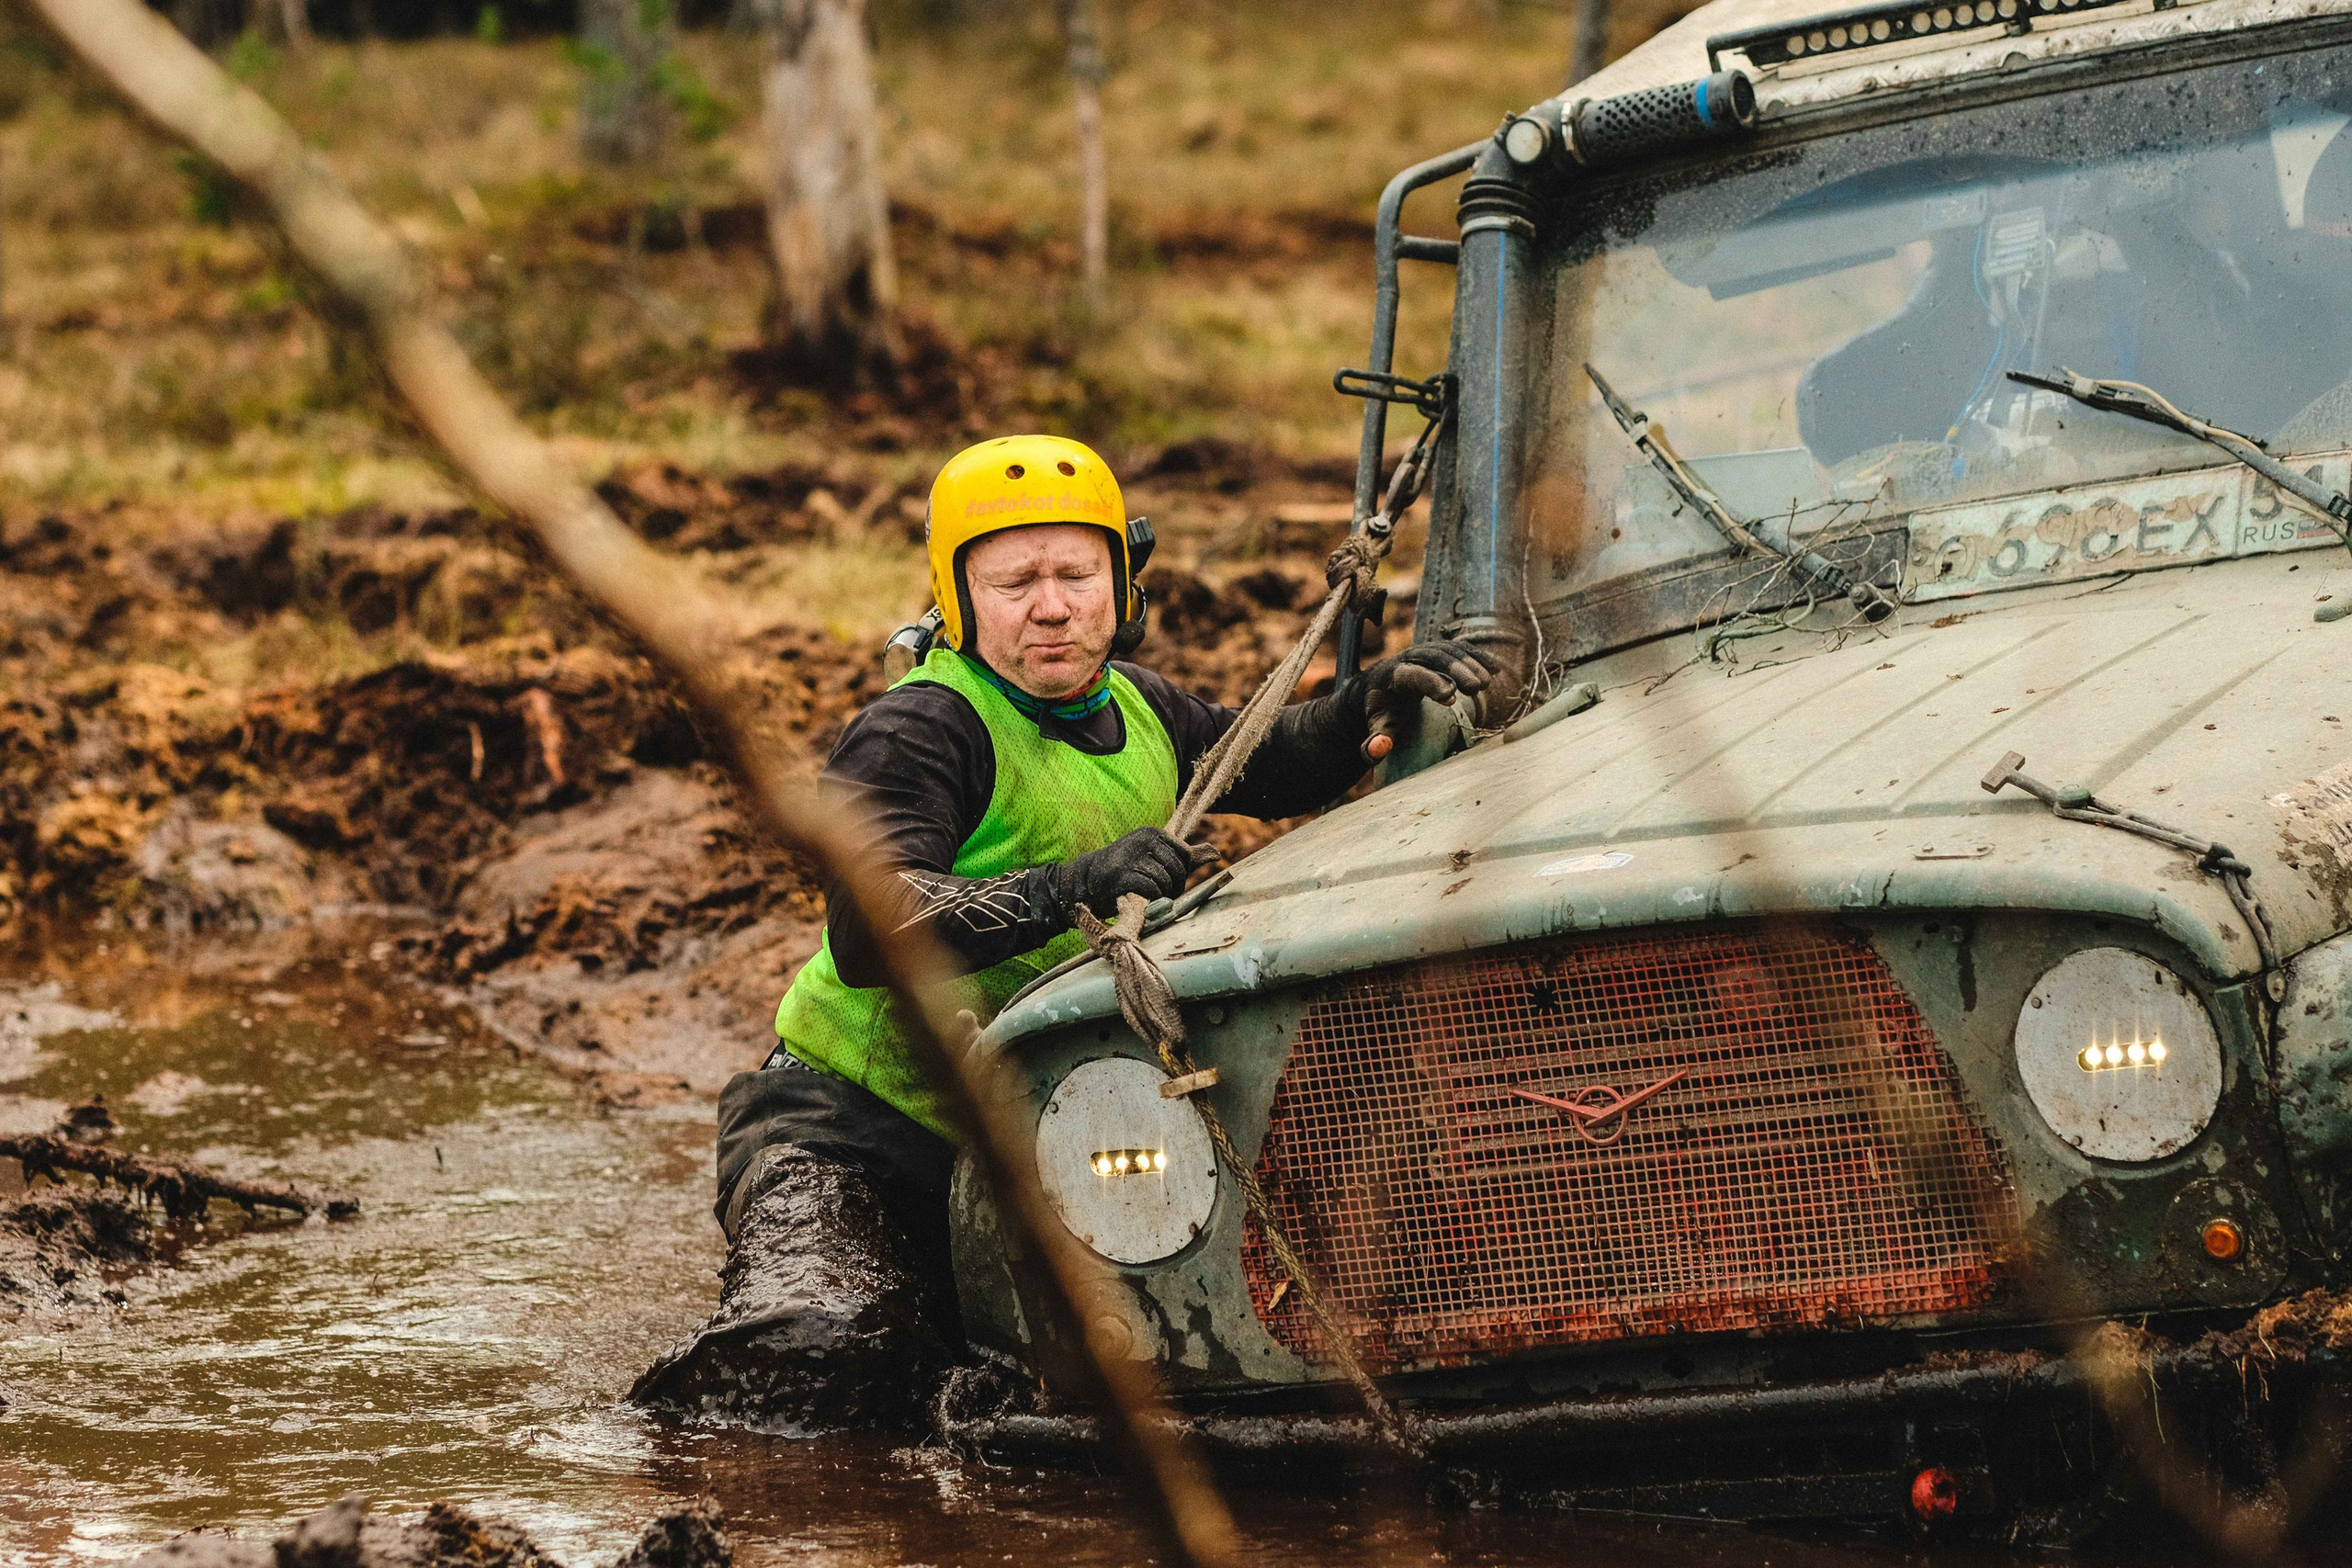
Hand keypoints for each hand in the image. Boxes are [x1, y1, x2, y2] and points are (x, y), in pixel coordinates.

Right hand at [1042, 827, 1217, 920]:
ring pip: (1165, 880)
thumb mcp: (1157, 858)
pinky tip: (1138, 896)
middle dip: (1173, 886)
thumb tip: (1217, 853)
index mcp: (1152, 832)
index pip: (1185, 854)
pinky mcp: (1122, 874)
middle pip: (1177, 869)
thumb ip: (1187, 856)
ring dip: (1160, 894)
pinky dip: (1149, 898)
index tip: (1168, 879)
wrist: (1087, 881)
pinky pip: (1151, 889)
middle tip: (1159, 892)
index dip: (1181, 872)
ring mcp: (1131, 855)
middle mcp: (1143, 839)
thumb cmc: (1126, 871)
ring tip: (1146, 894)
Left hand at [1359, 640, 1497, 760]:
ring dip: (1470, 663)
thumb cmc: (1382, 711)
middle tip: (1477, 687)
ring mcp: (1423, 652)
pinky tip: (1494, 669)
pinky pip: (1457, 649)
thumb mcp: (1377, 727)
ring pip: (1448, 650)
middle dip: (1456, 669)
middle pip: (1434, 656)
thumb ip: (1374, 741)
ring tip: (1486, 683)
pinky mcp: (1436, 652)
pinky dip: (1476, 656)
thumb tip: (1378, 751)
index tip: (1451, 698)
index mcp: (1393, 676)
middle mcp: (1408, 658)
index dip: (1432, 683)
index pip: (1414, 675)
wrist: (1379, 687)